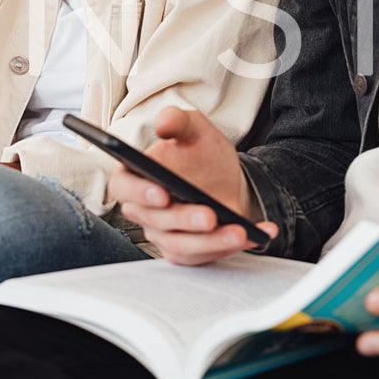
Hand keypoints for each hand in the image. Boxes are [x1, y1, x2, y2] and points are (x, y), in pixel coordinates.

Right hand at [111, 106, 277, 264]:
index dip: (138, 192)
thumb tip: (163, 123)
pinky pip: (203, 256)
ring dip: (210, 241)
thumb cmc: (201, 156)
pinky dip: (230, 247)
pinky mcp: (185, 252)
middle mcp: (145, 210)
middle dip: (184, 220)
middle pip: (155, 221)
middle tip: (210, 215)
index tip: (162, 192)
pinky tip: (256, 235)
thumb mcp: (194, 130)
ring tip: (239, 231)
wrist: (226, 182)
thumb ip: (178, 121)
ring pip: (180, 245)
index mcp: (137, 177)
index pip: (122, 187)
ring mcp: (163, 234)